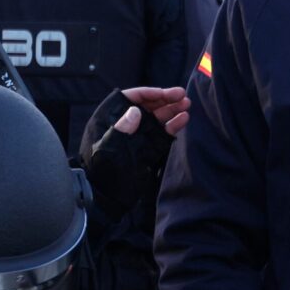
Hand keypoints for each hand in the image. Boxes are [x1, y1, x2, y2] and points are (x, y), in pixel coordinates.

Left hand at [79, 87, 189, 220]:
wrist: (106, 196)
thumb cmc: (102, 171)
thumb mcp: (108, 149)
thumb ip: (121, 129)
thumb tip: (135, 111)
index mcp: (111, 119)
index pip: (130, 98)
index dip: (148, 93)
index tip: (165, 93)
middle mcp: (127, 124)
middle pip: (147, 105)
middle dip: (165, 99)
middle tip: (183, 95)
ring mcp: (139, 136)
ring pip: (157, 117)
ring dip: (172, 110)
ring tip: (187, 105)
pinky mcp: (148, 148)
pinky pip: (162, 133)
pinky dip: (173, 125)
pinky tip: (183, 119)